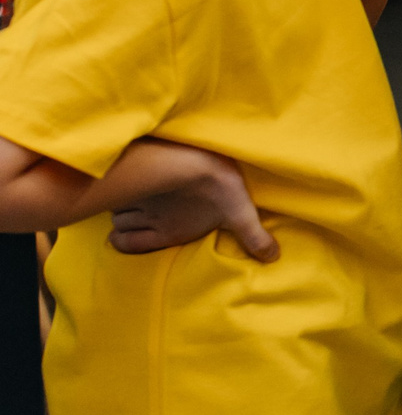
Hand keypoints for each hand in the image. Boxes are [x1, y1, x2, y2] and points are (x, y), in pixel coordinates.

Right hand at [107, 144, 277, 260]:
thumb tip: (273, 257)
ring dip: (125, 203)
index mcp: (167, 232)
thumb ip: (254, 237)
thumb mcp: (242, 215)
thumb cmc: (221, 187)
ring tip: (143, 195)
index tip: (134, 232)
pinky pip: (115, 185)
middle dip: (126, 220)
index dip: (124, 241)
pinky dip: (122, 185)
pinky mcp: (134, 175)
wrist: (200, 157)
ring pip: (117, 207)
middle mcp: (146, 218)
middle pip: (119, 225)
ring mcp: (138, 196)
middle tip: (144, 210)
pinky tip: (138, 179)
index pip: (125, 245)